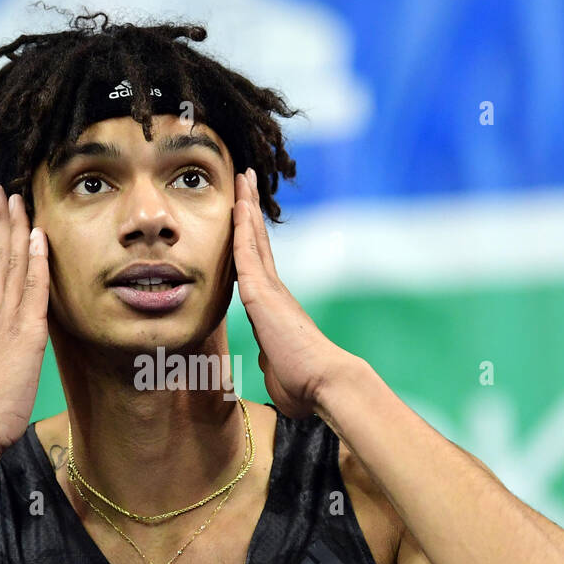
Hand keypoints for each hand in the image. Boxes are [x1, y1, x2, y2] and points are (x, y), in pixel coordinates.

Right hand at [0, 184, 50, 456]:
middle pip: (0, 259)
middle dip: (1, 221)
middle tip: (1, 189)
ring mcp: (8, 322)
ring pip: (13, 265)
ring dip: (16, 228)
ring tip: (15, 197)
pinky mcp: (25, 335)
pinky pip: (33, 289)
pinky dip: (36, 261)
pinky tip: (38, 236)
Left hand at [231, 168, 349, 417]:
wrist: (325, 383)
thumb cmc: (304, 385)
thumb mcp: (278, 368)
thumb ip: (271, 357)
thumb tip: (269, 359)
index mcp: (275, 309)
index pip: (258, 266)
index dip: (251, 239)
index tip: (246, 216)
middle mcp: (275, 292)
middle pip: (258, 242)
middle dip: (250, 211)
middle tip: (245, 181)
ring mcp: (271, 290)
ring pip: (253, 239)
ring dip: (246, 207)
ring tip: (241, 178)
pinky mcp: (264, 295)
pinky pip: (248, 253)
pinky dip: (242, 228)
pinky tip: (238, 204)